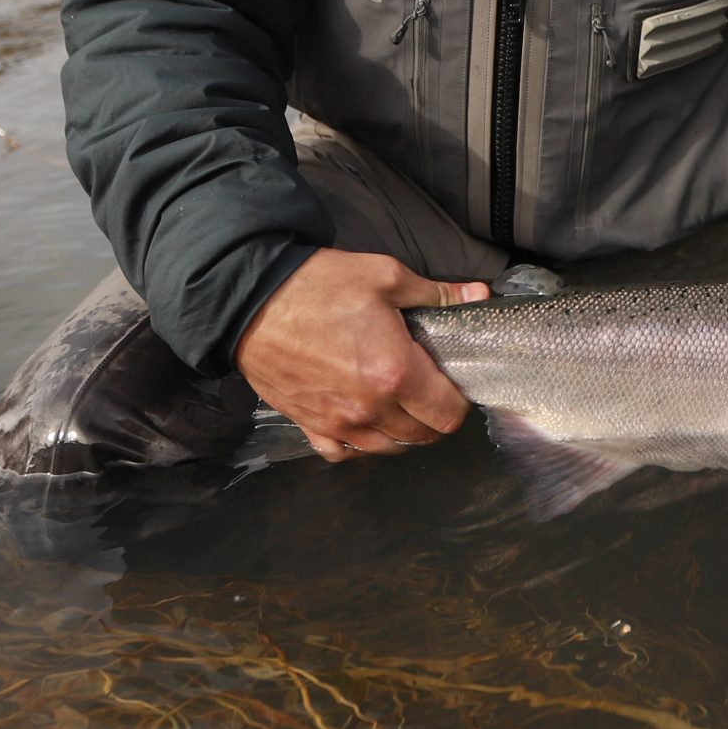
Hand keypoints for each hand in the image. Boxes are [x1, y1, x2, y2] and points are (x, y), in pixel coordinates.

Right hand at [233, 248, 488, 462]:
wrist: (249, 300)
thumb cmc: (317, 285)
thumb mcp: (384, 276)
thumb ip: (436, 292)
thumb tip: (477, 295)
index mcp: (394, 372)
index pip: (447, 414)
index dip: (458, 400)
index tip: (452, 382)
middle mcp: (369, 408)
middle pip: (421, 436)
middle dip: (433, 415)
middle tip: (428, 386)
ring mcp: (336, 421)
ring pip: (386, 448)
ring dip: (400, 431)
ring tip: (399, 402)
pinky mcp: (308, 424)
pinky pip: (342, 452)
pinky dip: (358, 443)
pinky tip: (362, 421)